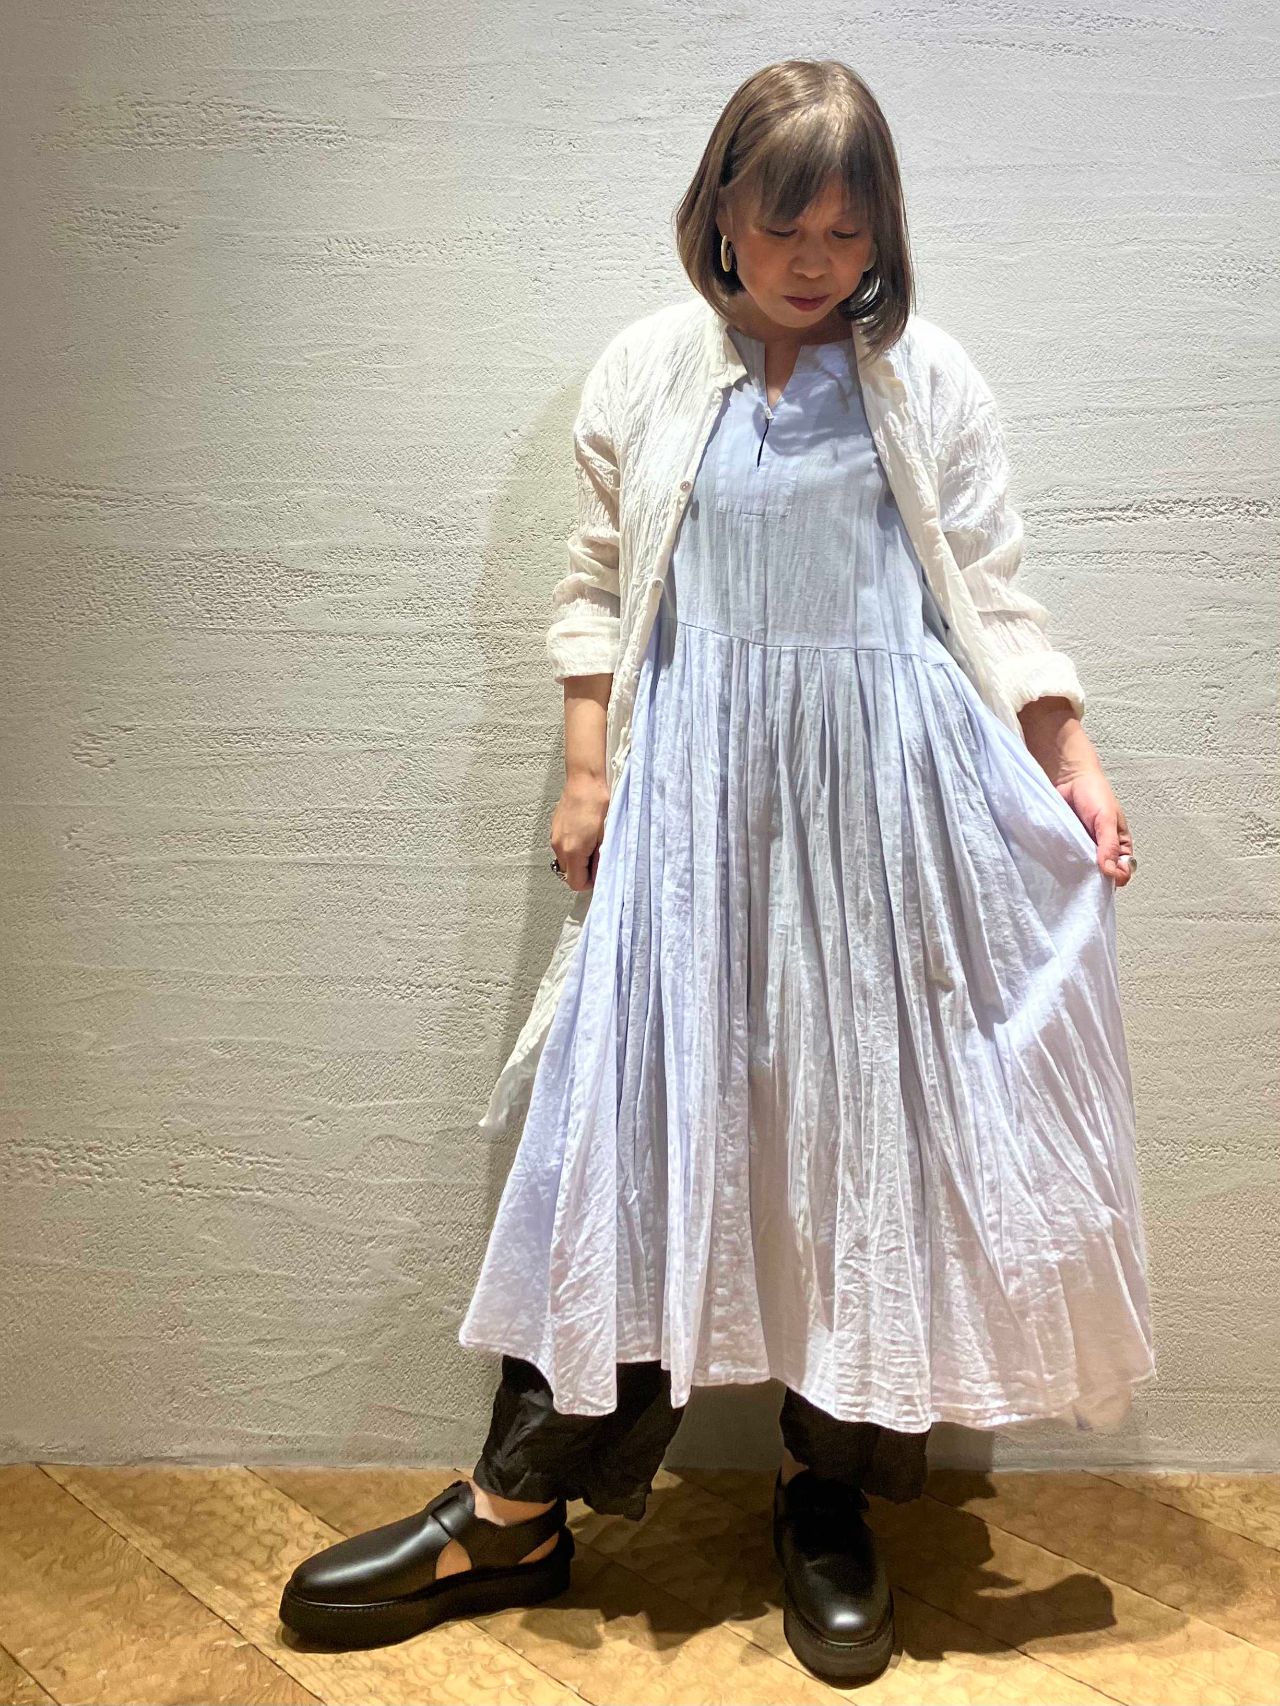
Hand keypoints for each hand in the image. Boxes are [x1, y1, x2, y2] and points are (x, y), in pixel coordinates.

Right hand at [550, 772, 610, 891]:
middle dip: (584, 871)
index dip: (590, 882)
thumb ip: (601, 859)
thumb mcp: (607, 836)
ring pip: (566, 860)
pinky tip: (585, 834)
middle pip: (569, 873)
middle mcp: (559, 846)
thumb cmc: (598, 803)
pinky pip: (562, 847)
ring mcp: (555, 836)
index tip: (599, 873)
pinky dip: (573, 847)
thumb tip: (601, 873)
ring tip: (593, 843)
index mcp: (573, 850)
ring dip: (579, 858)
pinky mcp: (555, 828)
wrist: (585, 780)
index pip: (575, 883)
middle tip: (598, 857)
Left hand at [1017, 697, 1135, 887]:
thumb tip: (1110, 872)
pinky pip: (1064, 862)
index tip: (1106, 874)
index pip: (1123, 871)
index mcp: (1119, 844)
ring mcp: (1081, 849)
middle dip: (1095, 880)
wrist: (1066, 775)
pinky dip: (1062, 866)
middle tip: (1084, 879)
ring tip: (1069, 874)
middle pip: (1101, 876)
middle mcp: (1101, 850)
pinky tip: (1057, 867)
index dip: (1117, 877)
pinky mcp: (1063, 846)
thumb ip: (1109, 845)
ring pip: (1082, 872)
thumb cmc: (1093, 792)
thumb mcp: (1106, 819)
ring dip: (1077, 875)